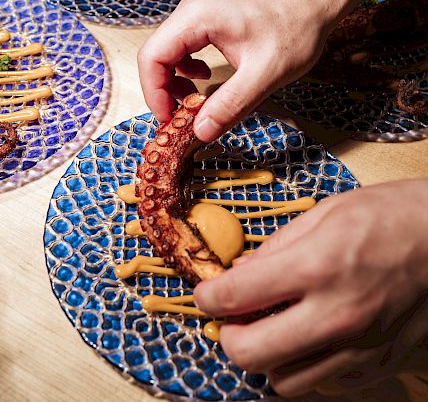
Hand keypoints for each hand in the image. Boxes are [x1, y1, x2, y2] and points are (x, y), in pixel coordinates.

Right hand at [138, 0, 334, 141]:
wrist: (314, 1)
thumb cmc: (295, 28)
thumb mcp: (264, 74)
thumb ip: (230, 104)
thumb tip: (200, 131)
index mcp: (197, 17)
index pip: (153, 57)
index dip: (154, 93)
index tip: (168, 119)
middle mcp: (191, 10)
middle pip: (156, 55)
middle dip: (163, 90)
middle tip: (180, 117)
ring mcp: (198, 12)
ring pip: (168, 53)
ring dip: (174, 82)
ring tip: (193, 101)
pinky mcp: (207, 19)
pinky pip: (183, 48)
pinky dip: (187, 70)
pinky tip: (204, 79)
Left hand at [194, 180, 427, 396]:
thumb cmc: (391, 215)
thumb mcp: (325, 212)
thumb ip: (276, 246)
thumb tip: (241, 270)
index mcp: (317, 266)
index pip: (235, 296)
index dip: (207, 296)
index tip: (205, 293)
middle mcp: (336, 315)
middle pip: (250, 354)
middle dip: (228, 336)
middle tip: (232, 315)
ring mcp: (359, 348)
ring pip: (282, 381)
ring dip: (265, 354)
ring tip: (272, 324)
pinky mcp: (378, 364)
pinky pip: (321, 383)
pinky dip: (302, 364)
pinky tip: (308, 335)